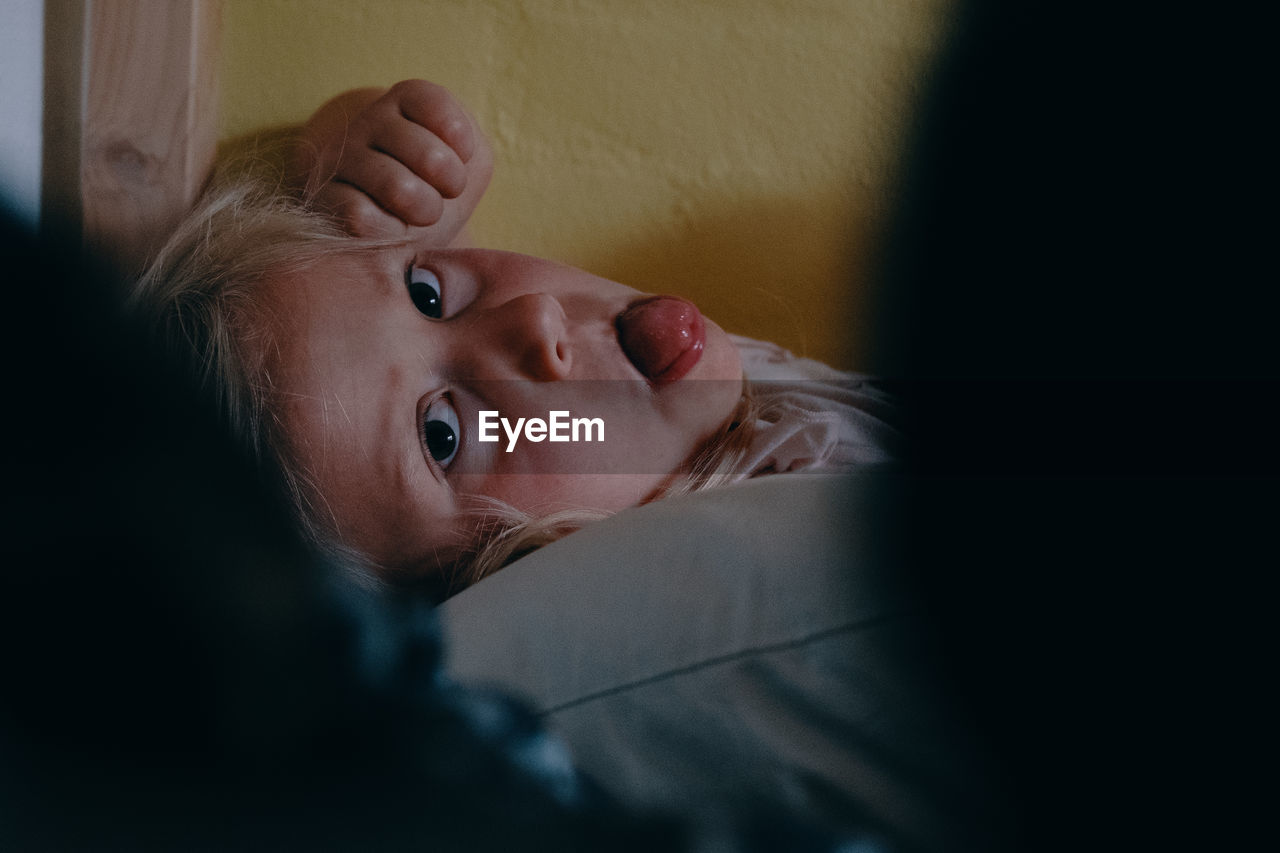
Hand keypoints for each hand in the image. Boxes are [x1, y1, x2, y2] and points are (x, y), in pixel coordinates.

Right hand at [295, 80, 491, 243]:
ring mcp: (343, 156)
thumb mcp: (471, 164)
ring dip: (424, 211)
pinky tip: (389, 227)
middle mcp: (369, 120)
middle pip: (430, 155)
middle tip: (442, 192)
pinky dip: (388, 231)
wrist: (399, 232)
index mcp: (405, 102)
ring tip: (421, 213)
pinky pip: (362, 217)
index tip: (460, 158)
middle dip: (450, 185)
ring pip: (398, 188)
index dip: (461, 143)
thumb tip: (442, 161)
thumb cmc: (436, 190)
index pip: (436, 104)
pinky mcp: (325, 196)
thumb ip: (474, 151)